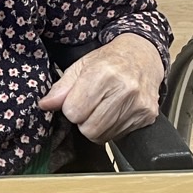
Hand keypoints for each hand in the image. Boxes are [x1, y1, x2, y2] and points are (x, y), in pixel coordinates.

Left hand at [38, 34, 164, 144]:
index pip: (74, 112)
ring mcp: (139, 104)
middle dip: (84, 121)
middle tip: (89, 107)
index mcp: (103, 73)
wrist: (143, 56)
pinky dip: (113, 128)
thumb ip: (61, 87)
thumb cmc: (109, 61)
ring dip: (98, 127)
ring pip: (104, 136)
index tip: (76, 100)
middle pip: (89, 129)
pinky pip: (119, 135)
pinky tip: (116, 111)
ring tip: (103, 107)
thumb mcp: (81, 66)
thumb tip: (44, 105)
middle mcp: (124, 89)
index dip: (71, 109)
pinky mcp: (148, 115)